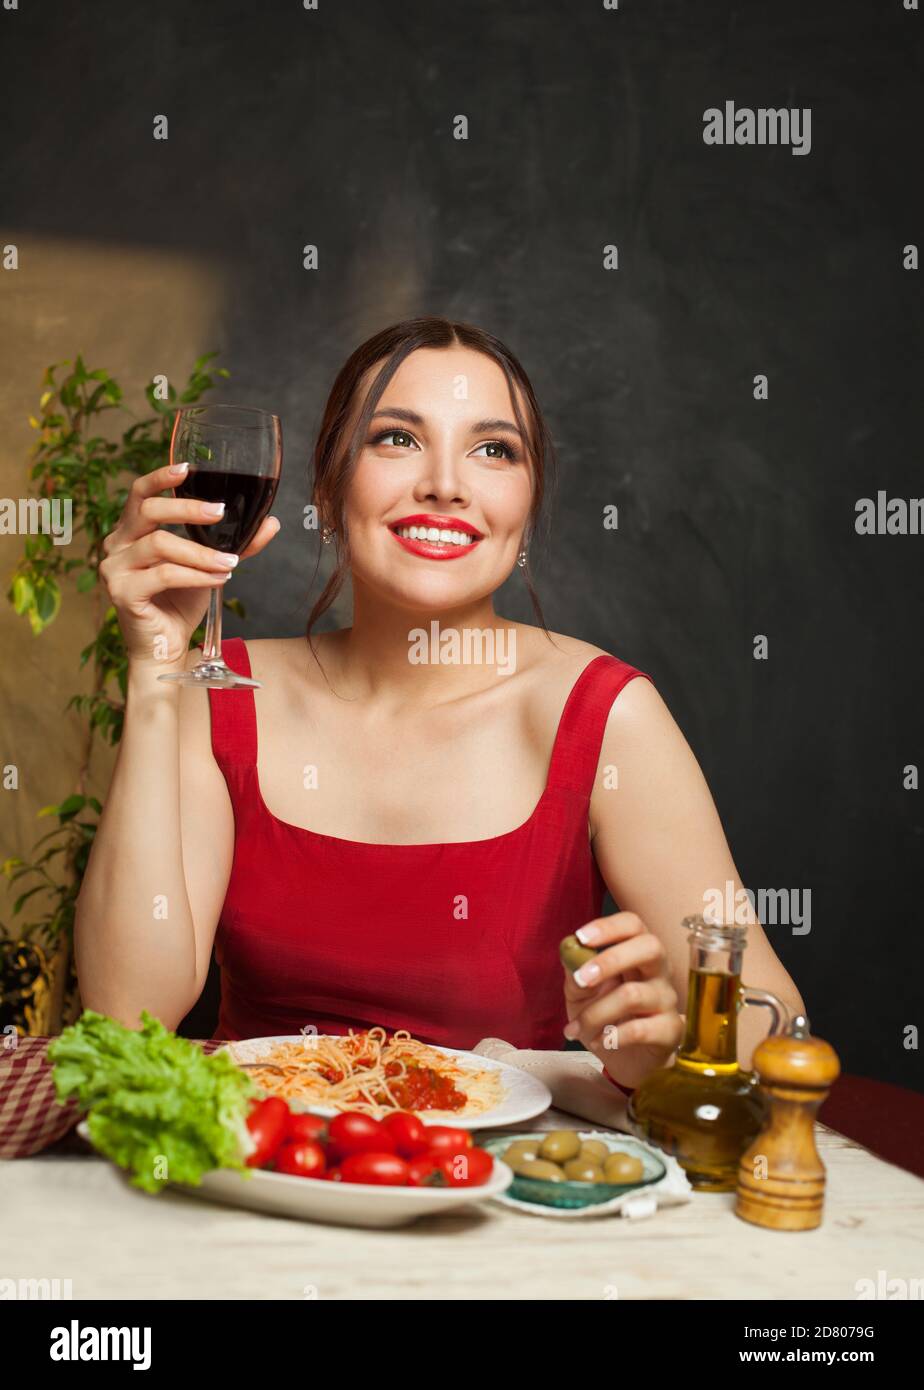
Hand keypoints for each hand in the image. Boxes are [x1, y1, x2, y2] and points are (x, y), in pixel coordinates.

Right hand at [99, 461, 279, 668]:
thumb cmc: (179, 603)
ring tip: (229, 563)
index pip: (140, 493)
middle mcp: (116, 544)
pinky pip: (164, 574)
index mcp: (130, 531)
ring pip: (160, 544)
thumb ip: (234, 545)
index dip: (160, 477)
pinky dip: (196, 575)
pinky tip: (218, 579)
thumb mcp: (208, 567)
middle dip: (188, 510)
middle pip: (148, 511)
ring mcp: (114, 568)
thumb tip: (271, 523)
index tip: (188, 469)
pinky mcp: (121, 592)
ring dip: (201, 553)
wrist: (164, 647)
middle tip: (220, 512)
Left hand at [561, 911, 684, 1089]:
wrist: (625, 1060)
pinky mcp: (670, 1031)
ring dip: (596, 1013)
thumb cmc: (605, 1016)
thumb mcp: (581, 993)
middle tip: (582, 979)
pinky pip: (641, 1029)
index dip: (608, 927)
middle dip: (611, 959)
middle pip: (651, 947)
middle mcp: (658, 971)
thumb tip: (569, 951)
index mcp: (637, 953)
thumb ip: (575, 972)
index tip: (581, 938)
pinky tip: (599, 1041)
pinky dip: (612, 1036)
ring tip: (577, 1028)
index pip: (633, 925)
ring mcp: (667, 1000)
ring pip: (633, 995)